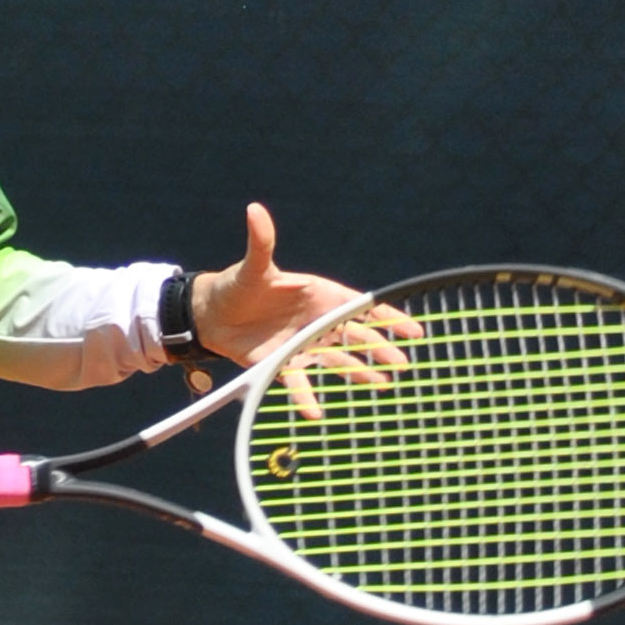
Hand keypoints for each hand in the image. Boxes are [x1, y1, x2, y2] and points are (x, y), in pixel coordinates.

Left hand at [190, 201, 419, 419]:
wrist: (212, 313)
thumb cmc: (238, 284)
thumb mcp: (253, 266)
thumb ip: (261, 242)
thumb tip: (254, 210)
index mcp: (318, 295)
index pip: (359, 307)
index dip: (386, 317)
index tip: (413, 329)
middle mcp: (315, 321)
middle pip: (354, 336)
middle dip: (379, 348)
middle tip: (403, 362)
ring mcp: (301, 343)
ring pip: (336, 360)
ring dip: (358, 372)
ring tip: (383, 384)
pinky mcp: (281, 363)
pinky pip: (298, 381)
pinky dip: (305, 397)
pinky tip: (316, 414)